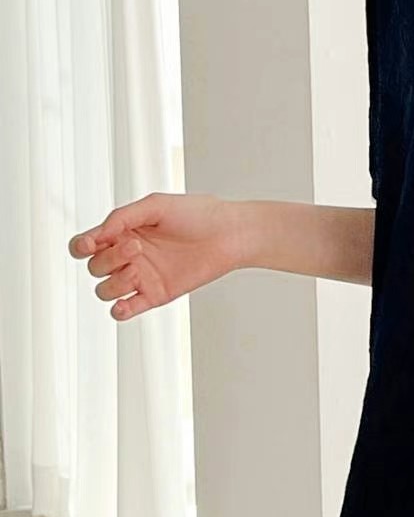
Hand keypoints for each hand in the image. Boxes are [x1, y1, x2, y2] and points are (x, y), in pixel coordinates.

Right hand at [68, 192, 241, 320]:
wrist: (229, 235)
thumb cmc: (197, 215)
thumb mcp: (155, 206)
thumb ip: (122, 217)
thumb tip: (97, 235)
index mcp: (123, 232)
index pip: (86, 245)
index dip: (81, 247)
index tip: (93, 243)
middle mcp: (128, 256)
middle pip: (95, 267)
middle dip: (109, 258)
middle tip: (137, 246)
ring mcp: (141, 277)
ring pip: (106, 290)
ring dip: (114, 282)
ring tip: (137, 270)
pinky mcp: (156, 294)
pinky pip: (127, 309)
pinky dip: (120, 311)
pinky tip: (124, 305)